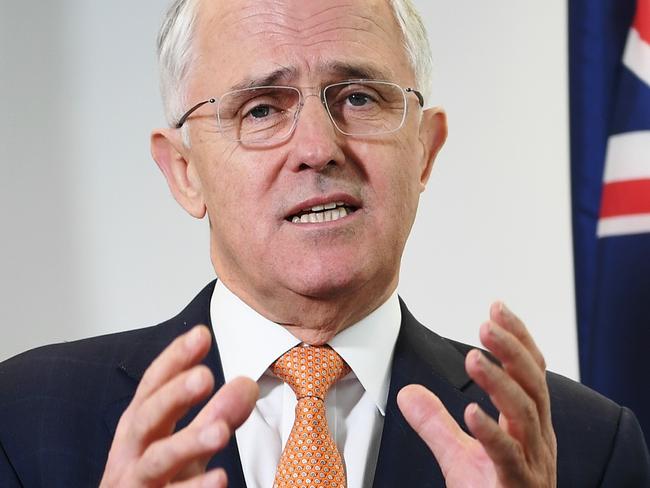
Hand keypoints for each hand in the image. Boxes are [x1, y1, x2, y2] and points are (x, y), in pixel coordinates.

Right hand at [100, 325, 258, 486]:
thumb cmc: (155, 481)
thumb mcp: (186, 443)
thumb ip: (215, 415)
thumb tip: (247, 383)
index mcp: (141, 425)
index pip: (154, 385)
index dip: (174, 359)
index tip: (201, 334)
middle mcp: (132, 451)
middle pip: (147, 416)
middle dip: (174, 395)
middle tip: (205, 376)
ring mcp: (135, 482)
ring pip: (156, 460)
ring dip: (187, 443)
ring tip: (220, 431)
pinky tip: (220, 478)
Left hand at [397, 303, 556, 486]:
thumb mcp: (459, 456)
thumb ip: (435, 422)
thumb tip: (406, 392)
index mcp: (529, 426)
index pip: (531, 372)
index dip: (518, 338)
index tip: (497, 307)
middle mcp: (537, 440)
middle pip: (534, 385)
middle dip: (512, 350)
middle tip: (487, 323)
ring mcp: (532, 464)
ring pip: (526, 415)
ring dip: (500, 383)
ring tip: (473, 357)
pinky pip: (509, 458)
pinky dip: (493, 433)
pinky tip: (472, 412)